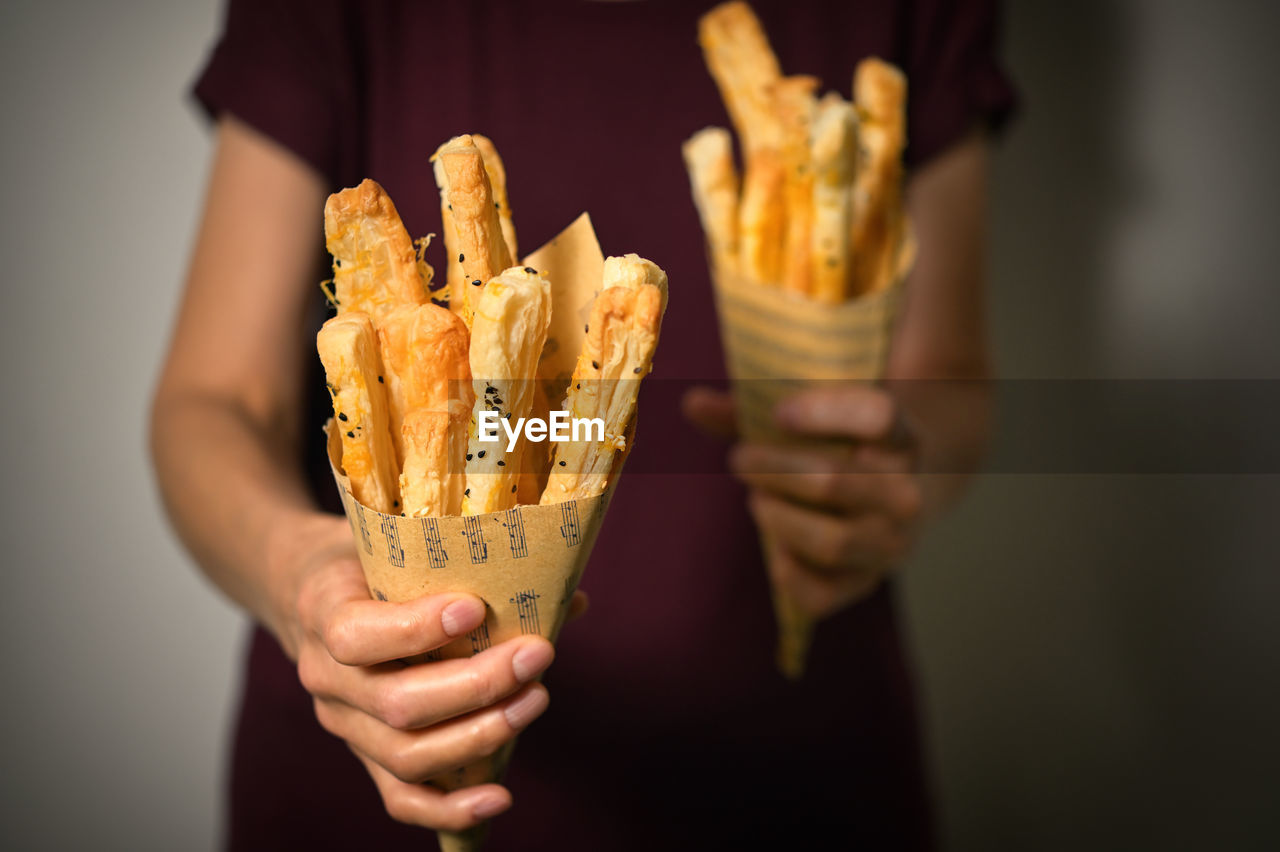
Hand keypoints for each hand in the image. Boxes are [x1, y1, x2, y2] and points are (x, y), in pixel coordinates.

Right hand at [273, 514, 575, 830]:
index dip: (416, 630)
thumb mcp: (397, 544)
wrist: (316, 596)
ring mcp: (345, 726)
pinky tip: (501, 795)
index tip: (475, 608)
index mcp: (322, 614)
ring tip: (535, 699)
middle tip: (536, 655)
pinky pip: (402, 799)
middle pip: (396, 704)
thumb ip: (467, 562)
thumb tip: (569, 598)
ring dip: (481, 733)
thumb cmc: (370, 561)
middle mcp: (326, 680)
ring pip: (406, 755)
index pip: (356, 636)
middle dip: (476, 685)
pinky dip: (452, 807)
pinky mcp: (367, 760)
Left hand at [685, 385, 921, 620]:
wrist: (905, 494)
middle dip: (771, 469)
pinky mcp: (867, 583)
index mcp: (903, 438)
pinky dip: (787, 572)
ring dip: (777, 518)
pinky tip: (774, 546)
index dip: (824, 412)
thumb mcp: (821, 418)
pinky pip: (821, 594)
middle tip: (739, 458)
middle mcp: (906, 494)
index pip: (879, 417)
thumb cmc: (846, 446)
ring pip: (829, 541)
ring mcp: (891, 544)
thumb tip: (692, 403)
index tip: (777, 413)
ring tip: (757, 500)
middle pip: (832, 481)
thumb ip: (755, 408)